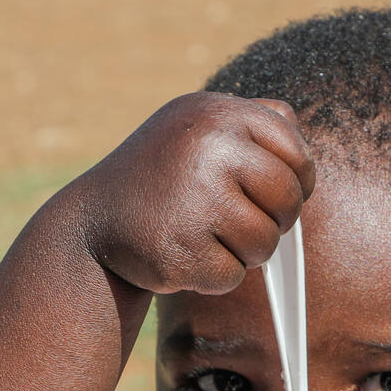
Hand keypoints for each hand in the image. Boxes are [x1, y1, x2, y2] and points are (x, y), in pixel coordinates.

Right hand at [0, 93, 313, 390]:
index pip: (297, 156)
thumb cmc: (161, 177)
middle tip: (237, 220)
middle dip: (273, 221)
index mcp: (216, 114)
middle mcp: (207, 149)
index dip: (295, 183)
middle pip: (288, 202)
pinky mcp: (180, 251)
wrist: (92, 226)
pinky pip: (233, 277)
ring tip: (205, 236)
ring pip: (265, 244)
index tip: (271, 194)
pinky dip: (214, 276)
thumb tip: (298, 131)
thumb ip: (252, 120)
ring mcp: (193, 200)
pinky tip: (184, 255)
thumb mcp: (197, 126)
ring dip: (244, 252)